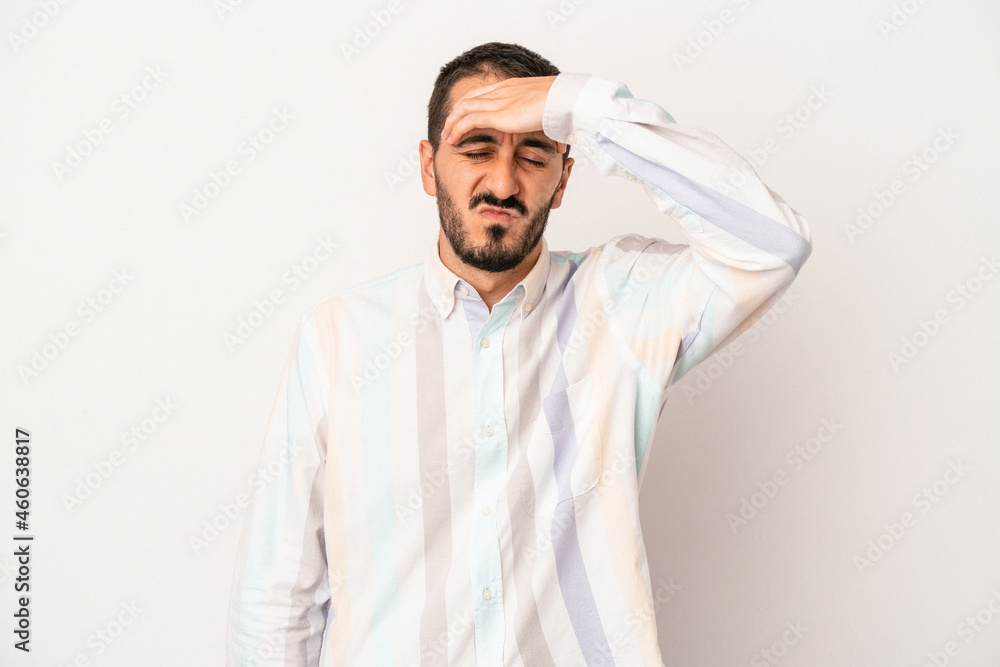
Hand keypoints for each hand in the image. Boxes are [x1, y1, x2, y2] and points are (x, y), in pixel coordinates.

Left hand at [439, 75, 566, 153]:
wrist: (567, 100)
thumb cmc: (568, 108)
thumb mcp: (555, 117)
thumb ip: (550, 128)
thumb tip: (559, 144)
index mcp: (515, 87)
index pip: (485, 92)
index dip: (472, 103)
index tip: (465, 115)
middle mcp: (503, 91)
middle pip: (470, 98)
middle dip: (457, 112)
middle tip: (449, 125)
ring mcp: (499, 101)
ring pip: (464, 109)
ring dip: (452, 122)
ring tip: (446, 134)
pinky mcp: (497, 114)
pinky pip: (469, 120)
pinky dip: (457, 129)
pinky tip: (451, 138)